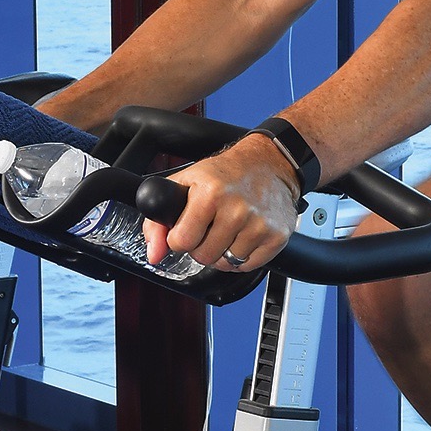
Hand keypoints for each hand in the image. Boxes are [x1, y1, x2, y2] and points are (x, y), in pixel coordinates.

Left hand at [146, 135, 301, 271]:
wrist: (268, 164)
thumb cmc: (225, 174)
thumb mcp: (185, 184)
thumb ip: (158, 221)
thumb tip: (154, 254)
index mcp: (210, 194)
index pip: (182, 241)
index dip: (179, 239)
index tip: (186, 229)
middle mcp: (237, 210)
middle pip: (204, 257)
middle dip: (200, 247)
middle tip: (208, 228)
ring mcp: (259, 225)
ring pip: (226, 264)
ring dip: (222, 253)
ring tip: (226, 230)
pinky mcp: (276, 236)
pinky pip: (247, 266)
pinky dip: (241, 258)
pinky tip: (242, 237)